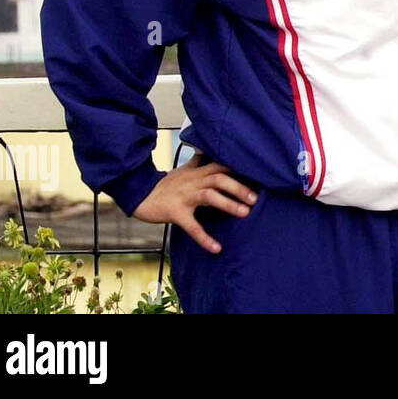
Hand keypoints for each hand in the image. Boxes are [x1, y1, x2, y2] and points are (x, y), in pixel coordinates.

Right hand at [132, 154, 256, 253]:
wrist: (139, 195)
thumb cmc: (165, 185)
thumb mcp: (183, 171)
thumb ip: (198, 162)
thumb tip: (206, 150)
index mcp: (197, 172)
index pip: (222, 165)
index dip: (240, 169)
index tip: (258, 176)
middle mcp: (193, 181)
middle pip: (219, 178)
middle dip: (239, 187)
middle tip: (255, 199)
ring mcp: (184, 196)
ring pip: (210, 196)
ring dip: (229, 204)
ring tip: (245, 213)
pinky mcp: (175, 213)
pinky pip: (192, 226)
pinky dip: (205, 238)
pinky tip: (216, 248)